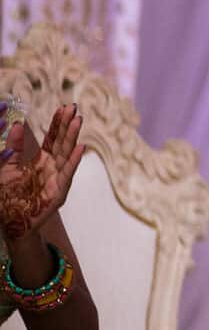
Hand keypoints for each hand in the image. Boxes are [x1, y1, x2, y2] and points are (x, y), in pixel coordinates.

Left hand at [0, 105, 83, 239]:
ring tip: (78, 120)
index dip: (58, 123)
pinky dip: (74, 160)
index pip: (53, 138)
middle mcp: (53, 167)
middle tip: (74, 107)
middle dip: (68, 125)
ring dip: (73, 137)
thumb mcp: (6, 167)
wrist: (10, 222)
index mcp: (42, 160)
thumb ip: (13, 147)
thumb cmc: (8, 197)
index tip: (64, 107)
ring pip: (66, 153)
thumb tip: (17, 124)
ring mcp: (58, 178)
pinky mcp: (59, 192)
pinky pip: (67, 173)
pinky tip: (80, 147)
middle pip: (62, 142)